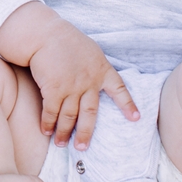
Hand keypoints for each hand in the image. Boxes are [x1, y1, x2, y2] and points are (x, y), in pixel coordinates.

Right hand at [0, 2, 139, 148]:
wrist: (45, 33)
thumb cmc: (64, 39)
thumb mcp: (89, 50)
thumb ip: (94, 66)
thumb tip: (94, 78)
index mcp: (101, 70)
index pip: (119, 89)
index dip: (127, 104)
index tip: (136, 118)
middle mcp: (89, 82)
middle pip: (90, 113)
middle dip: (85, 133)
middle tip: (82, 148)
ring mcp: (72, 87)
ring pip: (69, 116)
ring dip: (64, 132)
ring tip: (61, 144)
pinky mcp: (54, 89)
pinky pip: (51, 111)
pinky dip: (48, 123)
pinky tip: (46, 131)